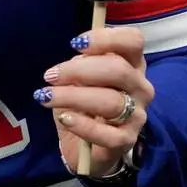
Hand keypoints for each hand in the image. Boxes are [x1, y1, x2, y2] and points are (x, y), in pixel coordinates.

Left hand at [37, 25, 151, 177]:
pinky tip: (65, 118)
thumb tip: (76, 59)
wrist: (87, 147)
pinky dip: (82, 124)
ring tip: (47, 96)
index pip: (133, 41)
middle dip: (79, 70)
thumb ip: (81, 65)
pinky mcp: (126, 141)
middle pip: (118, 70)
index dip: (106, 38)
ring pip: (111, 101)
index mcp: (132, 65)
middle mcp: (140, 88)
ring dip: (74, 96)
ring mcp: (137, 116)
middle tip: (50, 75)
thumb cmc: (84, 105)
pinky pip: (107, 134)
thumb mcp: (80, 79)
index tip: (76, 44)